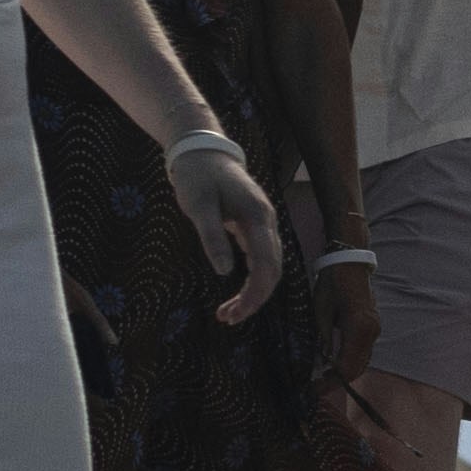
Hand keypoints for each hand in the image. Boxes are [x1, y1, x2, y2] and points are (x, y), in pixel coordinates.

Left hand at [177, 139, 288, 323]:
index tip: (236, 313)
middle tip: (227, 319)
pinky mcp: (254, 227)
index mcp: (258, 217)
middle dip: (254, 299)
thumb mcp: (198, 205)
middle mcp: (267, 223)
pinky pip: (260, 259)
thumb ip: (212, 237)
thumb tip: (224, 272)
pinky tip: (235, 293)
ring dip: (253, 292)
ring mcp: (263, 225)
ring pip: (268, 266)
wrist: (204, 151)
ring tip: (227, 313)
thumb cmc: (198, 176)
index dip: (255, 293)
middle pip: (273, 270)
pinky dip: (250, 280)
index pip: (266, 264)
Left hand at [317, 255, 386, 380]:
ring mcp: (374, 330)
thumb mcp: (320, 311)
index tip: (312, 390)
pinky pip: (362, 353)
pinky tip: (332, 365)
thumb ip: (322, 338)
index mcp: (359, 328)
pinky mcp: (372, 328)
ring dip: (343, 373)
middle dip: (336, 382)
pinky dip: (348, 362)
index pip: (347, 366)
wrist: (350, 264)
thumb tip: (319, 363)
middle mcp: (371, 332)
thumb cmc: (332, 284)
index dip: (330, 382)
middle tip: (314, 388)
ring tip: (320, 379)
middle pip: (357, 368)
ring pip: (361, 362)